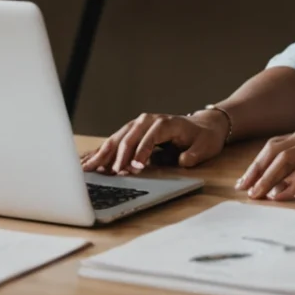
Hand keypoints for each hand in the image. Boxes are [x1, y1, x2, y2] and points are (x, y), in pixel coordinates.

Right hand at [80, 110, 229, 174]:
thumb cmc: (203, 137)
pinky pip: (115, 141)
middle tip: (110, 174)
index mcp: (165, 123)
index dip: (141, 152)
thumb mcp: (205, 146)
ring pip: (117, 138)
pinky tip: (90, 160)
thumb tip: (182, 161)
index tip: (134, 168)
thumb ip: (194, 154)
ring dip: (103, 154)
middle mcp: (147, 120)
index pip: (149, 137)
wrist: (202, 125)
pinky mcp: (132, 131)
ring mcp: (138, 125)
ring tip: (89, 168)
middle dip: (118, 156)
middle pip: (128, 136)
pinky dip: (103, 152)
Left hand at [237, 124, 294, 200]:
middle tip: (246, 191)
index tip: (244, 182)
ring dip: (271, 179)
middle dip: (257, 172)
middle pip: (275, 152)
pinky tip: (288, 196)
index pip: (274, 146)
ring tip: (261, 196)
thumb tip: (285, 182)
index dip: (257, 164)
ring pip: (289, 160)